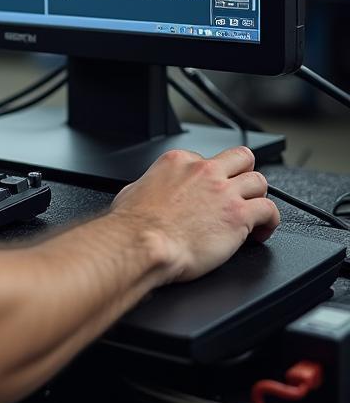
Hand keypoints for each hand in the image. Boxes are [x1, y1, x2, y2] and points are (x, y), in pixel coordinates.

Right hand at [110, 146, 279, 283]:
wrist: (143, 244)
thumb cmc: (133, 225)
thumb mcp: (133, 191)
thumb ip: (149, 186)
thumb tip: (148, 193)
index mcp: (177, 162)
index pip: (206, 159)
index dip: (210, 178)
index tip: (209, 194)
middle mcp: (203, 171)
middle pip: (241, 158)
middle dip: (243, 173)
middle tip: (241, 192)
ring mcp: (224, 191)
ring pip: (260, 181)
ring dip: (257, 198)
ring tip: (252, 215)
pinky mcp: (239, 215)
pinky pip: (270, 210)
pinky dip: (269, 222)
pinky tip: (260, 233)